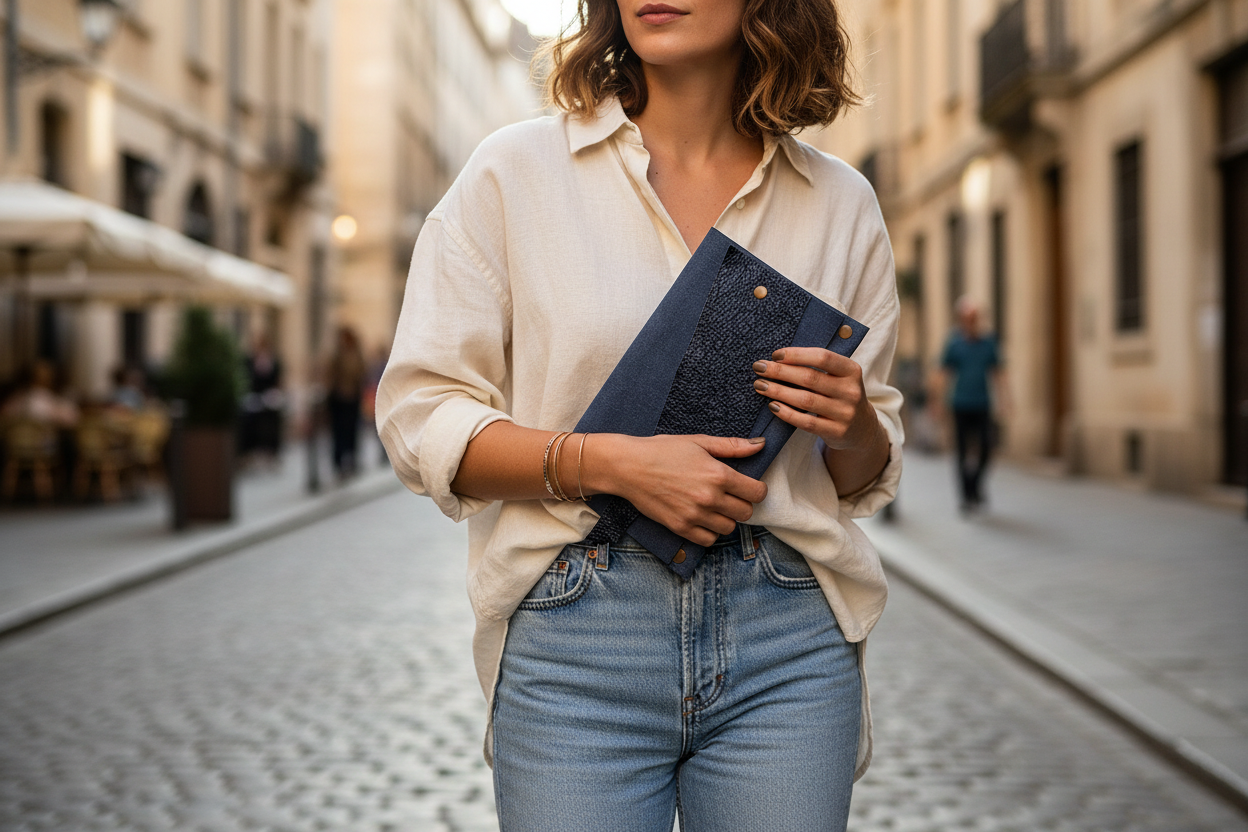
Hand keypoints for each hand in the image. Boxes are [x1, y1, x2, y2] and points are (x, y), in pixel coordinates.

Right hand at [584, 434, 768, 546]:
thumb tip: (760, 445)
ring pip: (729, 528)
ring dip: (726, 518)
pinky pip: (709, 540)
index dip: (756, 489)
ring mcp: (695, 515)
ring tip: (714, 506)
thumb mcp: (699, 442)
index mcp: (718, 474)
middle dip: (742, 503)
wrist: (629, 466)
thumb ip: (732, 446)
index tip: (748, 486)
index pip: (757, 493)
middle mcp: (710, 498)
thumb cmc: (662, 450)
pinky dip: (709, 531)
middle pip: (746, 512)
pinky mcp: (680, 527)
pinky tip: (702, 518)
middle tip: (729, 495)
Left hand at [751, 347, 881, 450]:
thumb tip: (778, 357)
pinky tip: (772, 406)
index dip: (796, 354)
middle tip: (759, 368)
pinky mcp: (836, 431)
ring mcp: (844, 413)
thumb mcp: (839, 377)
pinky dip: (786, 413)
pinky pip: (806, 422)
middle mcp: (850, 391)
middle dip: (780, 372)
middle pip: (809, 378)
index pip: (822, 357)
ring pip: (805, 400)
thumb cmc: (840, 395)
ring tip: (760, 385)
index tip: (775, 355)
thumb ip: (817, 366)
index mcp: (851, 370)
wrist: (861, 428)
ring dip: (778, 391)